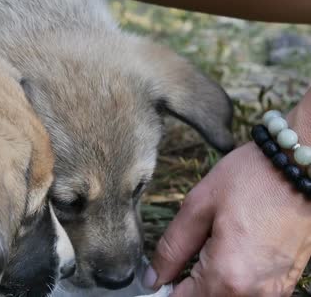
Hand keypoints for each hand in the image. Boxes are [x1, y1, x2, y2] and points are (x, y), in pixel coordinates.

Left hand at [144, 117, 310, 295]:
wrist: (302, 165)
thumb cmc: (252, 178)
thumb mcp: (198, 206)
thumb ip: (172, 248)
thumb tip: (153, 278)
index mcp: (227, 276)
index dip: (165, 289)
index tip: (159, 275)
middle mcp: (254, 293)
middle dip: (188, 287)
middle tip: (185, 256)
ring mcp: (274, 292)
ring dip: (210, 285)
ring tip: (208, 250)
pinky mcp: (286, 284)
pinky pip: (249, 295)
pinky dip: (232, 282)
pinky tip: (230, 253)